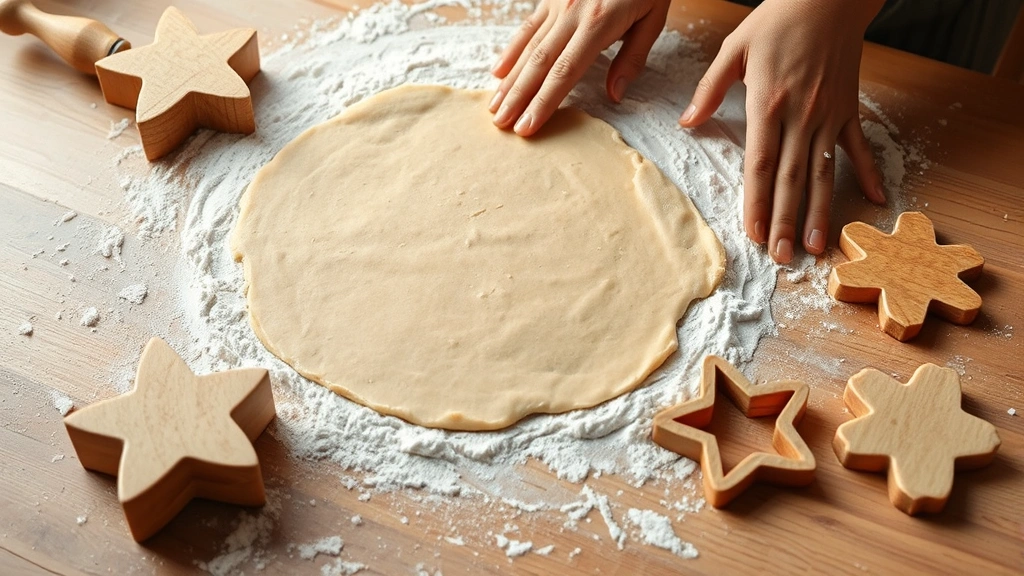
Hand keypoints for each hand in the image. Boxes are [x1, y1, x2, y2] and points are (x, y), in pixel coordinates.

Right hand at [489, 0, 670, 135]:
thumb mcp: (653, 18)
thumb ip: (633, 58)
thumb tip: (615, 95)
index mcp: (598, 24)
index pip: (565, 72)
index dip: (544, 101)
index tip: (528, 126)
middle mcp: (571, 14)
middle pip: (539, 64)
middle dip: (519, 97)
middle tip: (501, 125)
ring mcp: (557, 4)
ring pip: (528, 48)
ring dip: (510, 80)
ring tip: (495, 107)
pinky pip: (526, 27)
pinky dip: (511, 50)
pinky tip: (498, 71)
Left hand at [679, 0, 886, 263]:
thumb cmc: (779, 19)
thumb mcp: (733, 48)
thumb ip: (710, 89)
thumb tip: (687, 122)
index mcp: (768, 104)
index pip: (761, 165)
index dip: (759, 202)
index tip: (755, 234)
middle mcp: (801, 116)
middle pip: (792, 179)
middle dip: (787, 221)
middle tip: (784, 258)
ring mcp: (829, 115)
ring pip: (824, 172)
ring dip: (821, 212)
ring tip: (818, 247)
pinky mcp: (849, 109)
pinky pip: (859, 148)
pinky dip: (866, 174)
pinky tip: (874, 202)